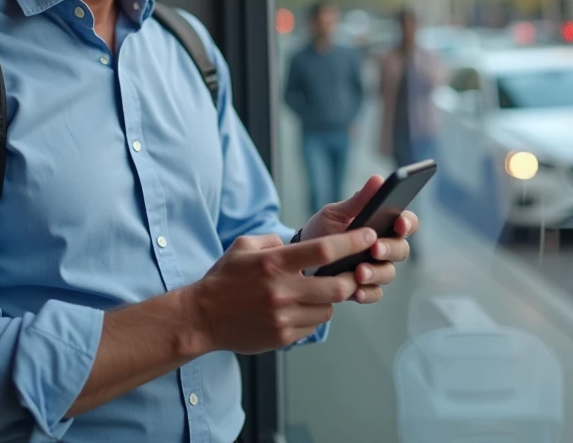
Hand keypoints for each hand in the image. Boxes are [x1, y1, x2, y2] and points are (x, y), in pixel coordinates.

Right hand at [188, 228, 376, 354]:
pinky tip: (297, 309)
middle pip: (338, 286)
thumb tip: (294, 244)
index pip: (325, 250)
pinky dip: (312, 316)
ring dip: (329, 299)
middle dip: (352, 278)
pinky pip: (313, 325)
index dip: (352, 242)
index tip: (369, 235)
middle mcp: (282, 290)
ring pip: (329, 308)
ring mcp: (283, 316)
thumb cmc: (224, 280)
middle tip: (354, 271)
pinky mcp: (283, 336)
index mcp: (274, 263)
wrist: (202, 318)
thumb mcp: (244, 246)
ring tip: (314, 292)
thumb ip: (273, 241)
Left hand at [300, 175, 419, 304]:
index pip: (406, 223)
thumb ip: (358, 200)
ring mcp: (375, 269)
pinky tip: (356, 291)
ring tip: (359, 272)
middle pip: (401, 249)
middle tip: (374, 248)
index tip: (399, 222)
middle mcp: (383, 248)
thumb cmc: (321, 230)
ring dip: (376, 273)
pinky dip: (367, 293)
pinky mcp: (364, 288)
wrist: (299, 257)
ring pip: (388, 273)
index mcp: (381, 226)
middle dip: (390, 249)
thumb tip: (378, 179)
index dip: (407, 222)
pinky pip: (374, 293)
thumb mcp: (336, 213)